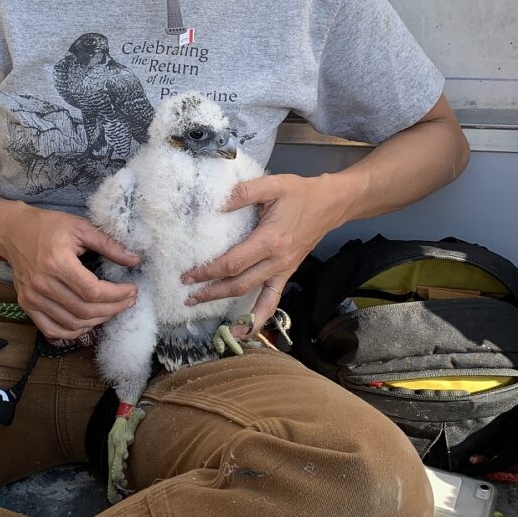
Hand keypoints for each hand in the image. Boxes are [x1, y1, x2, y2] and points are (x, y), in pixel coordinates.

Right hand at [0, 202, 139, 339]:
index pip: (93, 291)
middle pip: (84, 310)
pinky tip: (87, 321)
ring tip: (112, 309)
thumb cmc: (48, 226)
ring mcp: (32, 297)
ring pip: (72, 322)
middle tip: (128, 301)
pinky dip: (72, 331)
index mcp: (57, 262)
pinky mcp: (26, 304)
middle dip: (113, 309)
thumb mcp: (80, 227)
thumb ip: (108, 244)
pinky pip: (52, 329)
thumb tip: (135, 259)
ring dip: (97, 320)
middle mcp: (42, 283)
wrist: (13, 231)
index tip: (132, 290)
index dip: (118, 295)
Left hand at [181, 174, 345, 332]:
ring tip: (202, 307)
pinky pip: (272, 301)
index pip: (232, 263)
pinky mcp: (286, 273)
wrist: (330, 205)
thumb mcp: (272, 185)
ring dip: (225, 304)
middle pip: (238, 284)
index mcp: (270, 240)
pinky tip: (245, 332)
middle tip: (187, 294)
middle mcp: (276, 260)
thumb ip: (243, 193)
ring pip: (251, 296)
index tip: (188, 275)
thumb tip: (216, 204)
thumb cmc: (300, 193)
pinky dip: (258, 319)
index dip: (208, 272)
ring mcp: (283, 270)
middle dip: (210, 291)